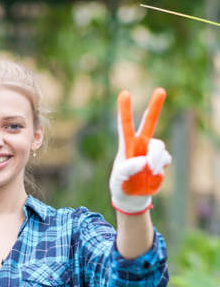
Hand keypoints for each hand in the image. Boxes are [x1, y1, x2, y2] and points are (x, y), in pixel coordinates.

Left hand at [109, 88, 171, 214]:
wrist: (131, 196)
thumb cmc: (121, 183)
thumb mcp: (120, 177)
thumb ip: (129, 167)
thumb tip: (145, 161)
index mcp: (126, 145)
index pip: (125, 125)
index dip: (124, 110)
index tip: (124, 93)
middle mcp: (140, 144)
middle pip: (149, 123)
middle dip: (155, 106)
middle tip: (160, 90)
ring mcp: (151, 152)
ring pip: (160, 146)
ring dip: (156, 158)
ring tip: (150, 169)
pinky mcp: (161, 162)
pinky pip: (165, 160)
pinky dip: (160, 167)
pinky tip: (153, 174)